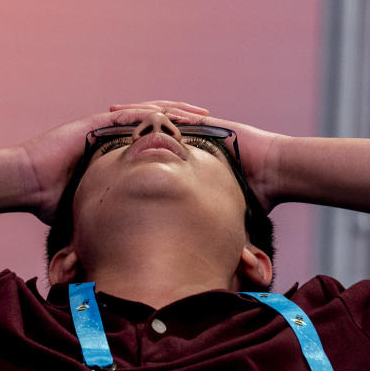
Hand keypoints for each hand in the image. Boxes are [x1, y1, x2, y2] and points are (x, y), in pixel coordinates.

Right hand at [20, 101, 210, 222]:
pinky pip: (128, 114)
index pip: (158, 143)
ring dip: (176, 112)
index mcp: (119, 152)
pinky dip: (150, 113)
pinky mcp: (96, 123)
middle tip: (216, 125)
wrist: (28, 185)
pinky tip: (169, 113)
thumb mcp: (94, 210)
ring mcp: (105, 126)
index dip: (183, 143)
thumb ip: (114, 219)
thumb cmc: (53, 202)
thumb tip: (135, 249)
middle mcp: (115, 135)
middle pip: (161, 124)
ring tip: (202, 114)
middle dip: (188, 123)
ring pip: (150, 114)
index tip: (207, 148)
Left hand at [107, 103, 286, 211]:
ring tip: (111, 112)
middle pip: (147, 131)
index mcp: (183, 160)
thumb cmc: (252, 196)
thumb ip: (196, 227)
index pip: (147, 152)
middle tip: (96, 127)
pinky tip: (140, 110)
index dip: (126, 152)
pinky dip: (158, 111)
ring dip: (134, 114)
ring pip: (157, 118)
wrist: (273, 174)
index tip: (101, 155)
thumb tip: (185, 260)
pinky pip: (177, 114)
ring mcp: (196, 130)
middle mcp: (187, 142)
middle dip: (122, 129)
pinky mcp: (206, 123)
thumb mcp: (213, 212)